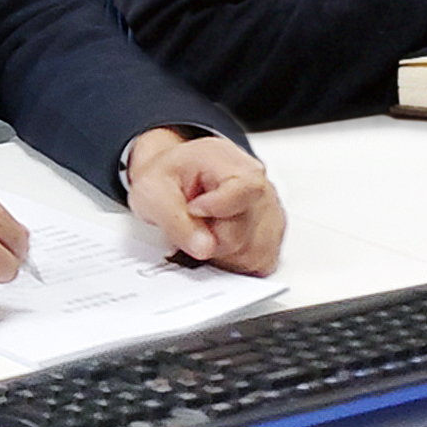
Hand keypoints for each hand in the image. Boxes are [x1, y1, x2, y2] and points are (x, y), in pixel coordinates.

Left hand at [122, 129, 283, 274]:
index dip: (215, 209)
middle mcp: (261, 186)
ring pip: (252, 254)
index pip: (244, 190)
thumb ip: (174, 219)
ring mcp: (271, 213)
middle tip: (191, 219)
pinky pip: (259, 263)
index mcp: (233, 164)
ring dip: (222, 251)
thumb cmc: (169, 177)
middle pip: (241, 235)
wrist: (177, 177)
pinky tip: (219, 238)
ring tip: (205, 227)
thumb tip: (204, 248)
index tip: (192, 210)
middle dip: (209, 237)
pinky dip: (234, 260)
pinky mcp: (273, 237)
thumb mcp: (152, 189)